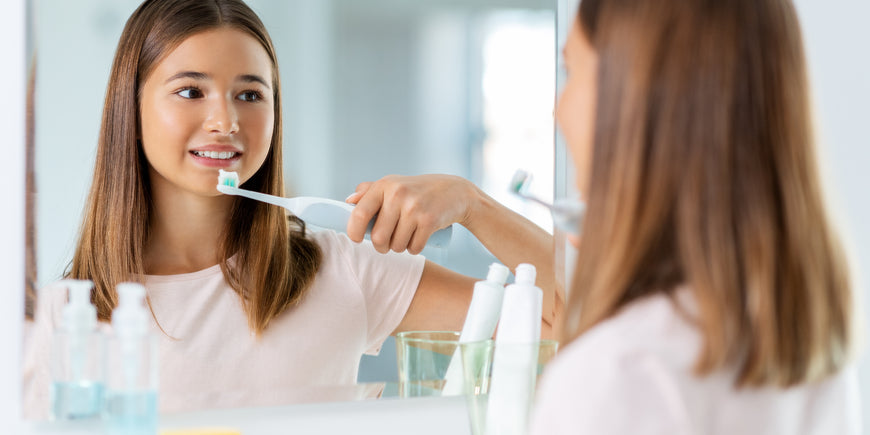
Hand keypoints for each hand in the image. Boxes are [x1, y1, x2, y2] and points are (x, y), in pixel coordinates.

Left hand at [345, 174, 478, 253]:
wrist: (455, 191)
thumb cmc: (418, 190)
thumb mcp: (394, 183)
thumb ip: (369, 190)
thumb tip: (348, 202)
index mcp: (385, 185)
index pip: (359, 214)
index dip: (353, 232)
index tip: (357, 239)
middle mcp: (398, 194)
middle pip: (378, 238)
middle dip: (381, 246)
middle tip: (386, 244)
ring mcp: (414, 207)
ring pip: (396, 246)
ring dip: (399, 248)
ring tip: (405, 237)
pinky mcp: (429, 220)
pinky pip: (414, 248)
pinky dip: (414, 249)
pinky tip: (418, 239)